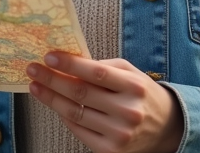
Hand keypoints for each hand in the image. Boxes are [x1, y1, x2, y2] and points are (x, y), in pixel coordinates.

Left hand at [27, 52, 183, 152]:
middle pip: (81, 94)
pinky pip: (79, 130)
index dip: (70, 65)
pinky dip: (64, 116)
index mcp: (134, 87)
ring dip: (51, 98)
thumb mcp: (130, 73)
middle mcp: (128, 111)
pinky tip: (54, 104)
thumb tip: (68, 62)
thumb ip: (103, 67)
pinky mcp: (111, 151)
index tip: (49, 57)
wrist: (166, 128)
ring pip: (75, 113)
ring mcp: (119, 134)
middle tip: (33, 69)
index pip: (96, 73)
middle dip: (52, 80)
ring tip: (36, 86)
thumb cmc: (142, 94)